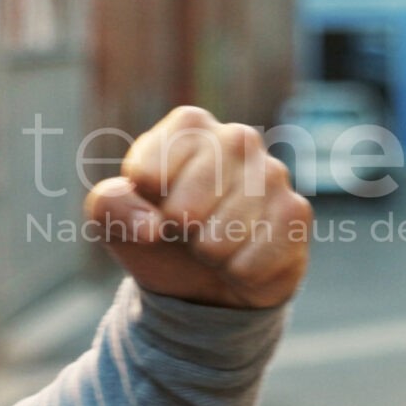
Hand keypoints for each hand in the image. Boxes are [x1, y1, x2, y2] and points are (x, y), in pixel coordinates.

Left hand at [85, 107, 312, 308]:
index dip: (141, 208)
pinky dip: (238, 273)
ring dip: (210, 257)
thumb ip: (109, 205)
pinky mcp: (296, 213)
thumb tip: (153, 226)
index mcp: (190, 127)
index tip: (154, 208)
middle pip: (184, 209)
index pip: (147, 175)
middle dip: (179, 236)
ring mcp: (273, 173)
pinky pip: (251, 261)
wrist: (207, 279)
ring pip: (220, 238)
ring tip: (217, 244)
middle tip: (188, 232)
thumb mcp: (114, 219)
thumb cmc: (159, 235)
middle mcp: (237, 138)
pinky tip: (245, 258)